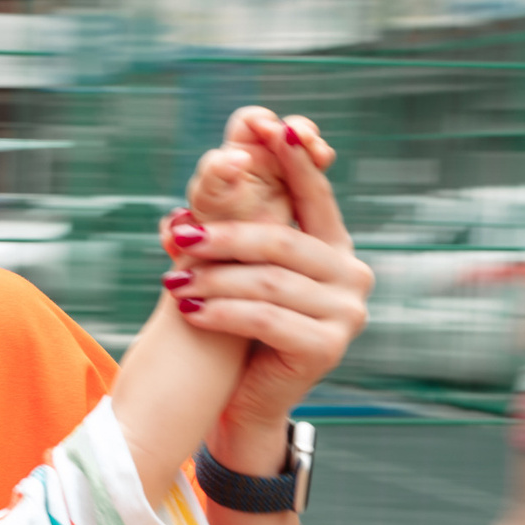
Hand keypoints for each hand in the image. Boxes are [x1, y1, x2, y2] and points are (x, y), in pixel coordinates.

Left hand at [157, 109, 368, 472]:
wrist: (247, 400)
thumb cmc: (241, 329)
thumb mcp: (242, 273)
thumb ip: (235, 233)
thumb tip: (187, 199)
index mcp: (336, 248)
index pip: (315, 194)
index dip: (294, 160)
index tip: (270, 125)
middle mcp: (352, 275)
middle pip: (282, 242)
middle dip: (225, 238)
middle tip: (180, 236)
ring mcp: (347, 313)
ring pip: (268, 282)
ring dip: (213, 280)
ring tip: (172, 284)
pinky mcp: (328, 346)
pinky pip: (265, 318)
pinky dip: (221, 312)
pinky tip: (190, 312)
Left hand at [185, 106, 328, 225]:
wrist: (233, 262)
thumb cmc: (211, 227)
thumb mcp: (209, 200)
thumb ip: (215, 174)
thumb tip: (236, 156)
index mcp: (235, 151)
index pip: (250, 121)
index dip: (261, 120)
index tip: (269, 131)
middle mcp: (261, 157)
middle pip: (284, 129)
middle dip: (297, 130)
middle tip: (304, 139)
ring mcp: (283, 172)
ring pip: (303, 147)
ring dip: (312, 145)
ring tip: (319, 155)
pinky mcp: (301, 190)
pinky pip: (314, 169)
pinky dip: (319, 161)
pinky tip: (322, 163)